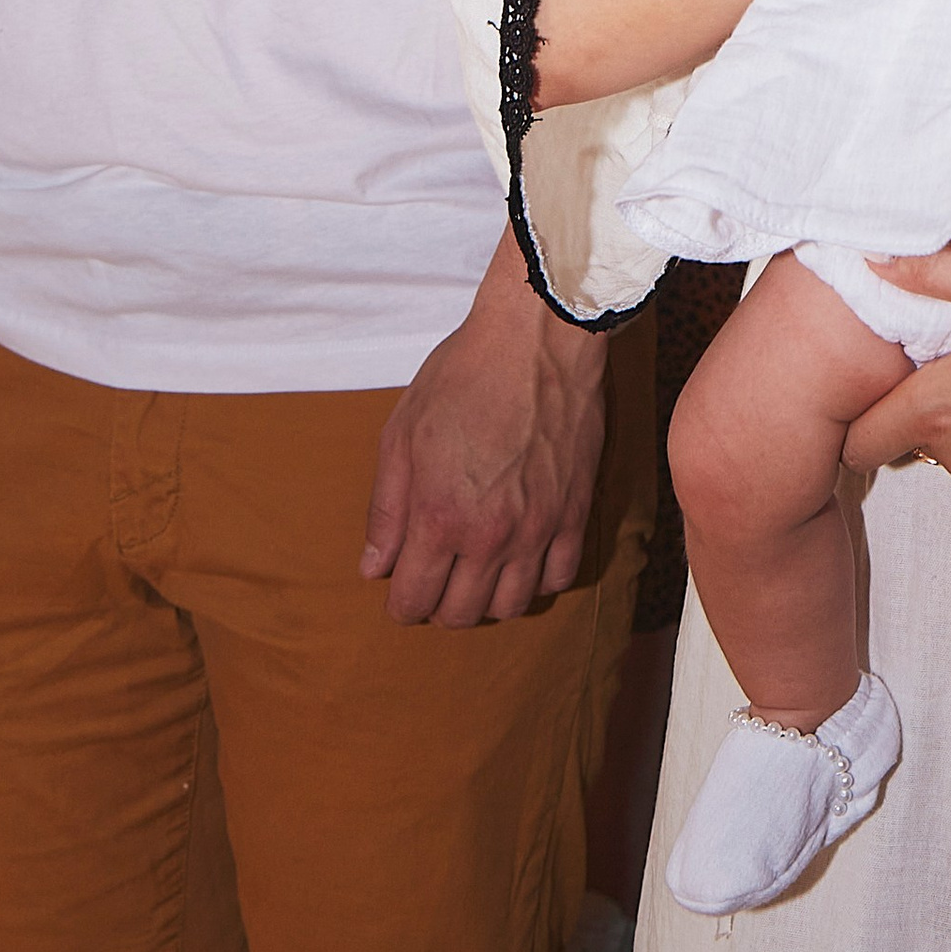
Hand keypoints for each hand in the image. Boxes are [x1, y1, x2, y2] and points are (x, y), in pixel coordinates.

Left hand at [362, 234, 608, 625]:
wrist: (538, 339)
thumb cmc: (463, 376)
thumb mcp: (403, 433)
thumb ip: (386, 509)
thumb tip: (375, 568)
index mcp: (439, 516)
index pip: (414, 599)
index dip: (401, 605)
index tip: (401, 591)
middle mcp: (490, 535)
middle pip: (461, 612)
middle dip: (439, 606)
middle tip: (436, 578)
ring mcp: (539, 528)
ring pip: (512, 606)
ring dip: (488, 600)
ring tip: (478, 573)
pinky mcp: (576, 512)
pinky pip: (561, 577)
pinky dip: (538, 580)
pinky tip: (523, 559)